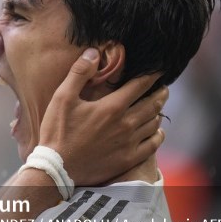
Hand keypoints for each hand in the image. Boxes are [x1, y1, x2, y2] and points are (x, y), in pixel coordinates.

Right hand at [39, 48, 166, 185]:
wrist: (58, 168)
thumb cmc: (57, 132)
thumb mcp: (62, 98)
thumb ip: (79, 73)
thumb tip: (93, 53)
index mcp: (112, 107)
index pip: (140, 85)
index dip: (152, 75)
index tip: (159, 70)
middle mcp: (126, 124)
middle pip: (152, 104)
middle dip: (160, 93)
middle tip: (163, 88)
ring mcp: (129, 143)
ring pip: (154, 123)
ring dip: (158, 112)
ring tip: (158, 107)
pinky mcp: (128, 159)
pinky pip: (152, 145)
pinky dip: (158, 135)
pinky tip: (156, 131)